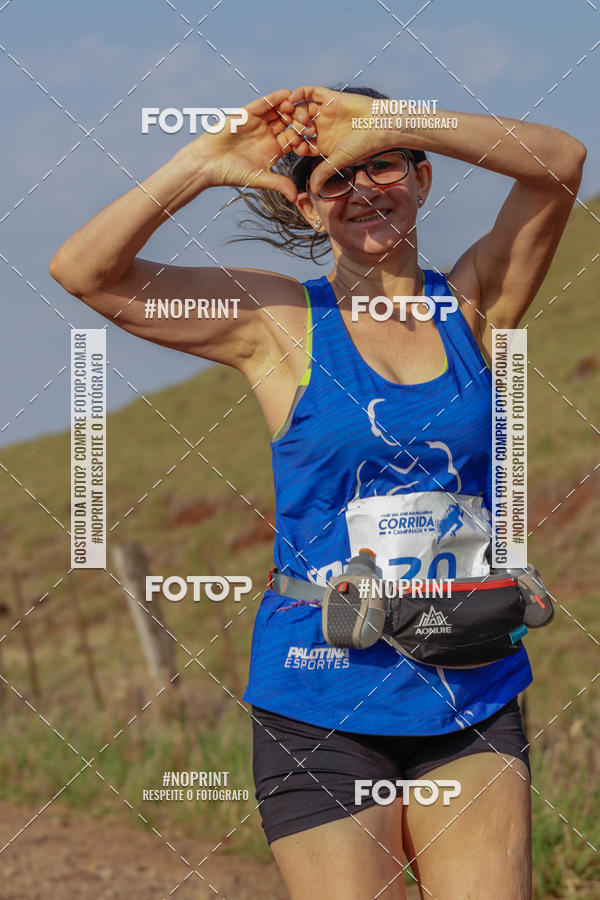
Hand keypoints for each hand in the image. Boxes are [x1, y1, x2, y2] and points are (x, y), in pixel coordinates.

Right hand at [187, 89, 309, 201]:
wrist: (208, 162)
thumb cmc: (232, 173)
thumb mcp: (259, 178)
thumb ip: (278, 184)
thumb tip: (295, 198)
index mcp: (274, 150)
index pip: (293, 140)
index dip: (302, 137)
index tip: (312, 135)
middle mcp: (268, 135)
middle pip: (289, 124)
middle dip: (298, 120)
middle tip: (308, 118)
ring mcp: (258, 123)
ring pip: (278, 112)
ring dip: (288, 107)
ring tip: (298, 105)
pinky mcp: (247, 113)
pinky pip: (264, 103)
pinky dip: (274, 98)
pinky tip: (285, 94)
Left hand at [287, 86, 390, 193]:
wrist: (380, 125)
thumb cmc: (363, 146)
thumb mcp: (339, 161)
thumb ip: (323, 173)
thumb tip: (313, 191)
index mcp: (323, 144)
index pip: (302, 144)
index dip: (296, 145)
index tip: (295, 145)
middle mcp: (323, 128)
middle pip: (300, 127)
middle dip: (295, 128)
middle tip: (297, 129)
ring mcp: (325, 112)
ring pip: (303, 109)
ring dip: (295, 112)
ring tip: (293, 114)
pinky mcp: (330, 97)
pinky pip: (310, 92)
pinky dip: (299, 93)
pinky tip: (293, 98)